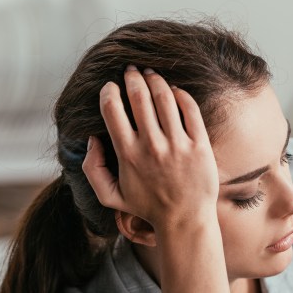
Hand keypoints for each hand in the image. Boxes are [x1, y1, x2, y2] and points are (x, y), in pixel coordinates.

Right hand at [82, 66, 218, 231]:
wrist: (185, 220)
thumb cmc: (148, 207)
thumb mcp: (110, 196)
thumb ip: (92, 170)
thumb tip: (92, 139)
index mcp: (127, 154)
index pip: (112, 108)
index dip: (108, 90)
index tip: (111, 87)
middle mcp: (152, 146)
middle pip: (138, 96)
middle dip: (132, 77)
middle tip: (131, 71)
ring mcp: (178, 145)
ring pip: (164, 97)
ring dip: (155, 79)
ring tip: (151, 75)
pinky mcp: (200, 146)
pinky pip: (190, 109)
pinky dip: (181, 94)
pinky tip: (174, 90)